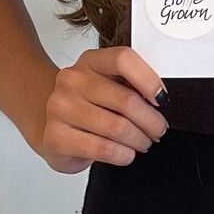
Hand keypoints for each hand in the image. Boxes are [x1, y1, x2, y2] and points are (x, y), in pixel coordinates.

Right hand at [35, 46, 169, 174]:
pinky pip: (102, 149)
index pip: (123, 59)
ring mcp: (61, 108)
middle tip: (158, 130)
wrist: (51, 126)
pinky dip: (123, 155)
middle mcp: (72, 80)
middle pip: (126, 100)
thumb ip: (130, 85)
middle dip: (151, 120)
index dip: (149, 79)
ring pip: (117, 127)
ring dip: (139, 139)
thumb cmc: (88, 106)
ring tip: (143, 142)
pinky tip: (127, 154)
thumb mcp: (108, 85)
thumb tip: (161, 100)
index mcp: (90, 61)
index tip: (162, 98)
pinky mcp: (56, 137)